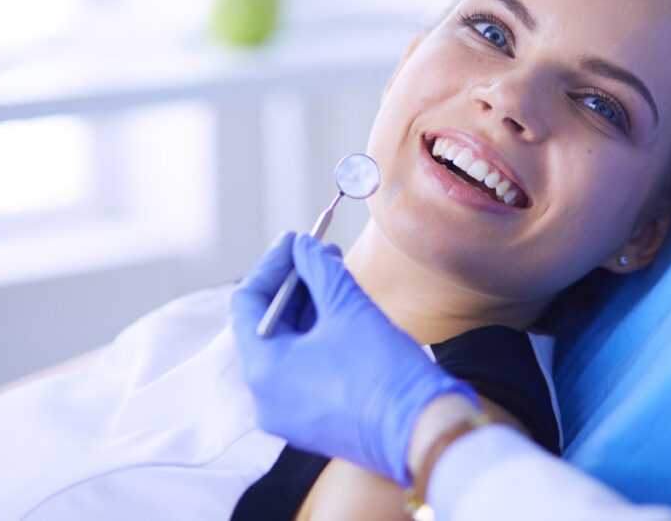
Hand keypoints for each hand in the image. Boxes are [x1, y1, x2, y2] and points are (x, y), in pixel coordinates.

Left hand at [230, 232, 478, 484]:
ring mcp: (287, 413)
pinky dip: (316, 338)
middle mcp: (265, 397)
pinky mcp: (312, 421)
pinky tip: (340, 311)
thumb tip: (303, 246)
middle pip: (267, 325)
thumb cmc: (383, 371)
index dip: (272, 264)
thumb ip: (319, 270)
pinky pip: (302, 370)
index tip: (296, 239)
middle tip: (320, 252)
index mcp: (263, 370)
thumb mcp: (348, 308)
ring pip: (287, 347)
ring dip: (308, 309)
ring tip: (335, 275)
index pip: (248, 302)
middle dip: (294, 284)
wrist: (421, 430)